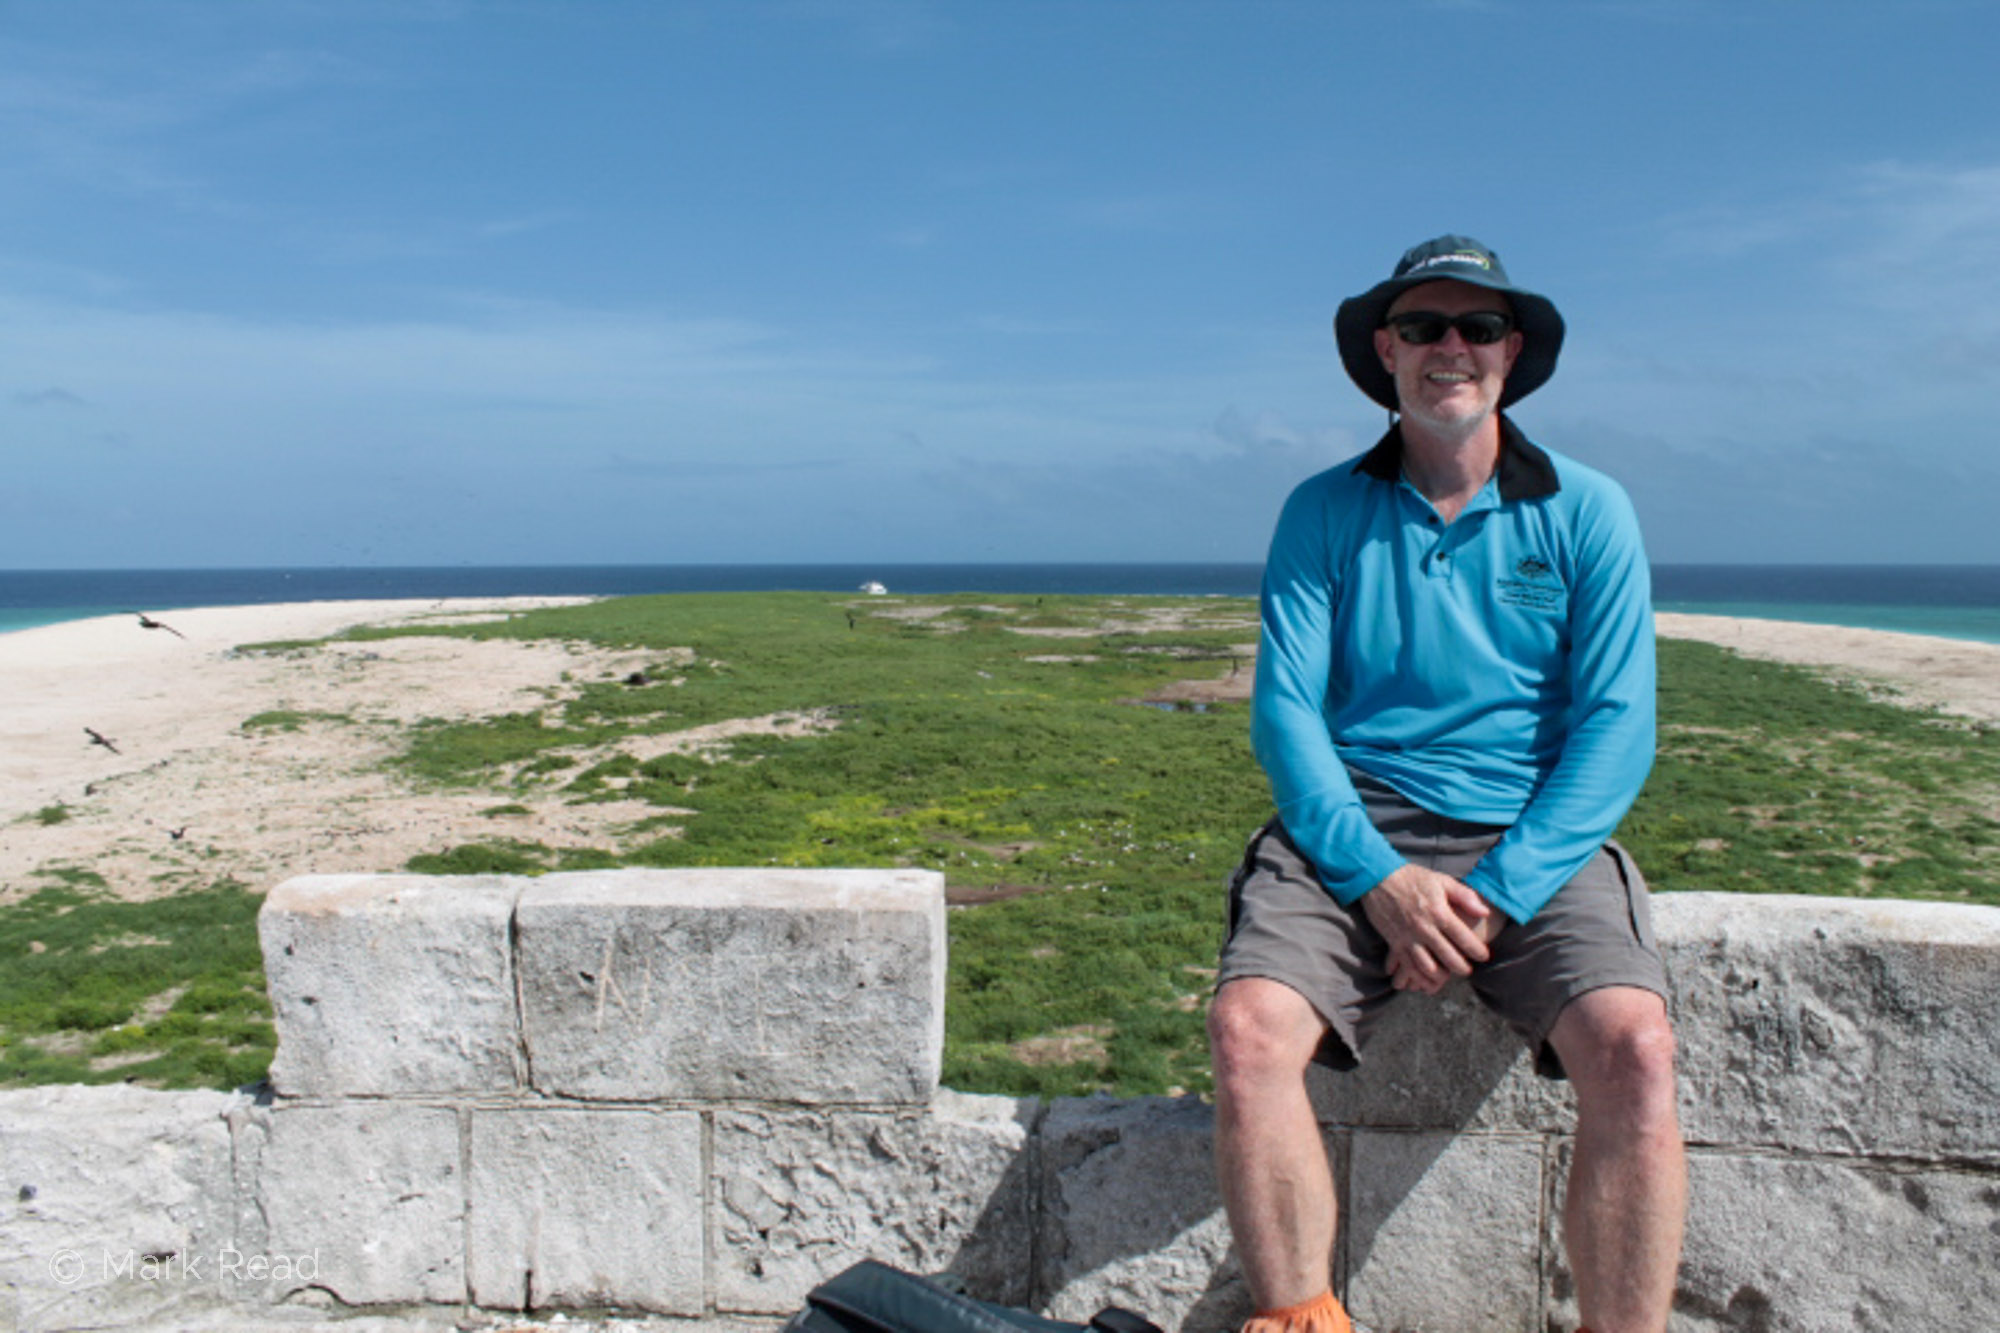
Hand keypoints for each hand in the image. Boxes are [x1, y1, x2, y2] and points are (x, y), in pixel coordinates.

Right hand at [1360, 865, 1497, 995]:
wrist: (1377, 878)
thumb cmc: (1412, 878)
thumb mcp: (1442, 880)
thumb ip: (1465, 896)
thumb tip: (1485, 912)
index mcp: (1439, 912)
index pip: (1464, 938)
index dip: (1477, 951)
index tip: (1484, 956)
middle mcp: (1425, 928)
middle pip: (1449, 957)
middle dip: (1462, 968)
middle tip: (1467, 970)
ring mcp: (1408, 938)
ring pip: (1428, 967)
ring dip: (1441, 976)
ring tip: (1447, 976)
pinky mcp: (1394, 943)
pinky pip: (1408, 966)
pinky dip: (1418, 977)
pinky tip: (1425, 979)